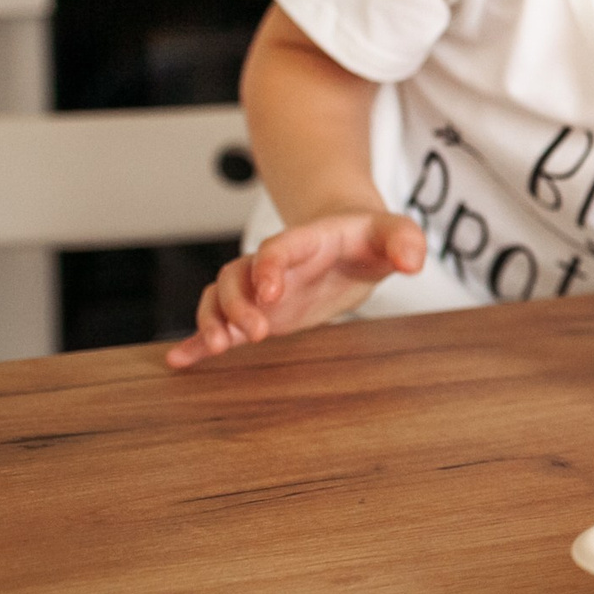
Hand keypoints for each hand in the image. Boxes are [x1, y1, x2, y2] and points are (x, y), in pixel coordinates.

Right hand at [166, 212, 426, 368]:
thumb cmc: (371, 236)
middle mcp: (274, 264)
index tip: (271, 292)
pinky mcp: (259, 312)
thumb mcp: (394, 232)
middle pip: (237, 275)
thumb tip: (414, 261)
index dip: (269, 267)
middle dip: (238, 302)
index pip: (278, 248)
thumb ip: (404, 240)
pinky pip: (219, 322)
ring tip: (217, 346)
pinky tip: (179, 360)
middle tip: (256, 332)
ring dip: (212, 319)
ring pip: (220, 297)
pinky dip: (197, 339)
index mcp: (305, 241)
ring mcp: (261, 288)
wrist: (352, 238)